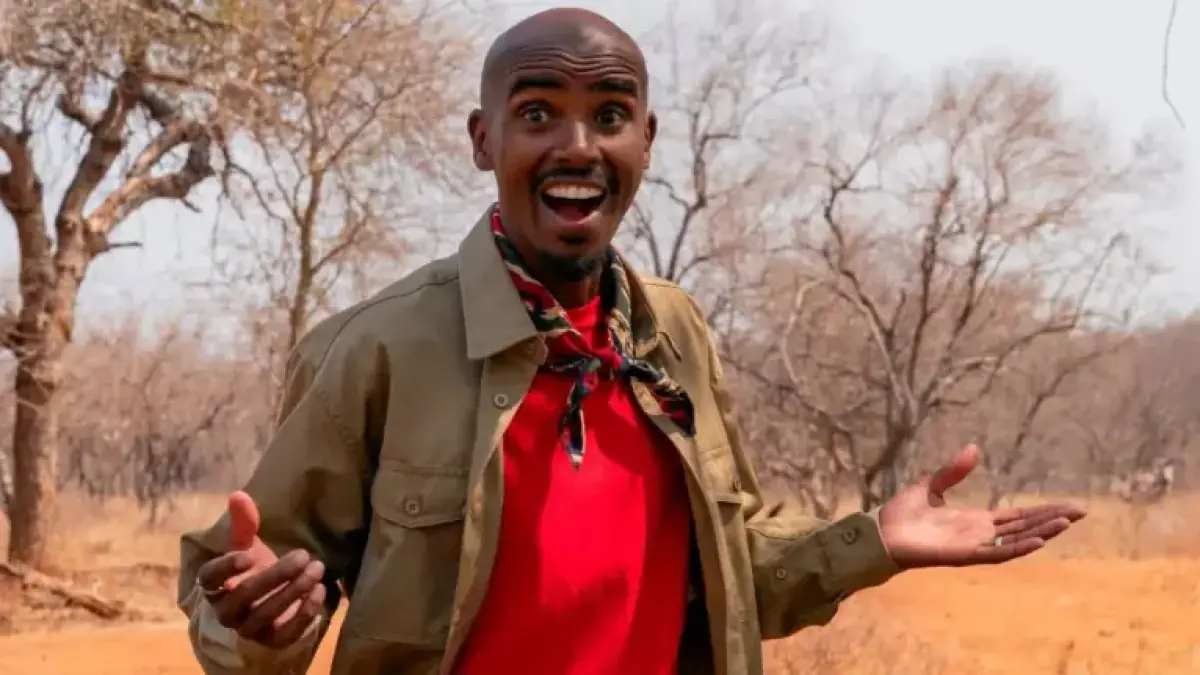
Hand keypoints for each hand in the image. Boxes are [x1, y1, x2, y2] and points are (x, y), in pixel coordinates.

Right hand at [195, 491, 326, 647]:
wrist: (268, 604)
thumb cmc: (254, 570)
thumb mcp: (248, 547)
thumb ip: (244, 524)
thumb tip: (238, 494)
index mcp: (215, 586)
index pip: (209, 579)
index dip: (226, 568)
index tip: (247, 555)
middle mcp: (227, 611)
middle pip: (245, 594)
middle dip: (276, 574)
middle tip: (304, 555)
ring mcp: (249, 629)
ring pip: (266, 613)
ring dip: (294, 590)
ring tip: (317, 568)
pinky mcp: (272, 641)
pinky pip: (286, 633)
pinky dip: (304, 613)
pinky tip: (320, 591)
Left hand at [878, 445, 1085, 569]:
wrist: (881, 532)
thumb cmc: (903, 514)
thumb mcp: (932, 485)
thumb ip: (954, 471)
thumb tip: (975, 448)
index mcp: (976, 520)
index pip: (1018, 515)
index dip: (1043, 511)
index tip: (1069, 505)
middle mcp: (980, 534)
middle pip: (1025, 527)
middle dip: (1053, 520)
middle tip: (1082, 511)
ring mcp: (974, 546)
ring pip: (1017, 540)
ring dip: (1042, 533)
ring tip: (1067, 523)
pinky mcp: (963, 555)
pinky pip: (996, 554)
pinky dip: (1017, 548)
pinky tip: (1038, 542)